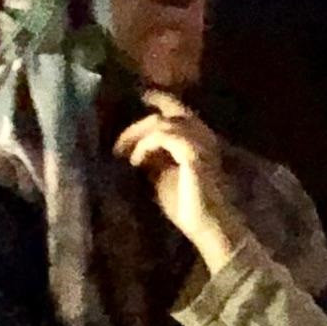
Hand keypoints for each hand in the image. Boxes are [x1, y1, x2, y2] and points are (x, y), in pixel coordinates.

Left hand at [114, 90, 248, 268]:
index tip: (139, 99)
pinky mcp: (193, 154)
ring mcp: (201, 143)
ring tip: (125, 155)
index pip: (179, 109)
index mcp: (200, 139)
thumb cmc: (188, 206)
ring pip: (163, 122)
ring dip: (139, 136)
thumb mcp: (163, 176)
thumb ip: (154, 157)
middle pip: (168, 112)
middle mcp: (204, 136)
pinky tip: (137, 162)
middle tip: (119, 144)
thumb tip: (135, 145)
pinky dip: (146, 146)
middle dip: (138, 124)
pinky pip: (164, 136)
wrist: (208, 227)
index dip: (159, 99)